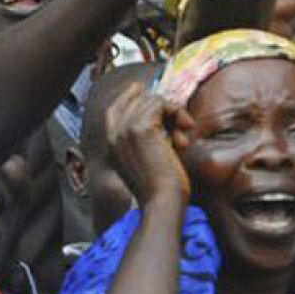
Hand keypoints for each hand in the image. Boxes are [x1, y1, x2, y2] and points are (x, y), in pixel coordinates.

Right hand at [106, 83, 189, 208]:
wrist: (161, 202)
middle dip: (163, 109)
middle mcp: (113, 134)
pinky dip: (177, 113)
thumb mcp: (146, 161)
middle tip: (180, 127)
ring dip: (173, 114)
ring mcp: (124, 129)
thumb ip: (144, 140)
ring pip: (151, 100)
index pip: (115, 108)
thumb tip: (160, 114)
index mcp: (111, 144)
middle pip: (136, 100)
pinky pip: (161, 103)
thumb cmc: (160, 188)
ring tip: (181, 138)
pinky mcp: (140, 127)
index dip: (131, 97)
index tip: (147, 92)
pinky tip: (184, 132)